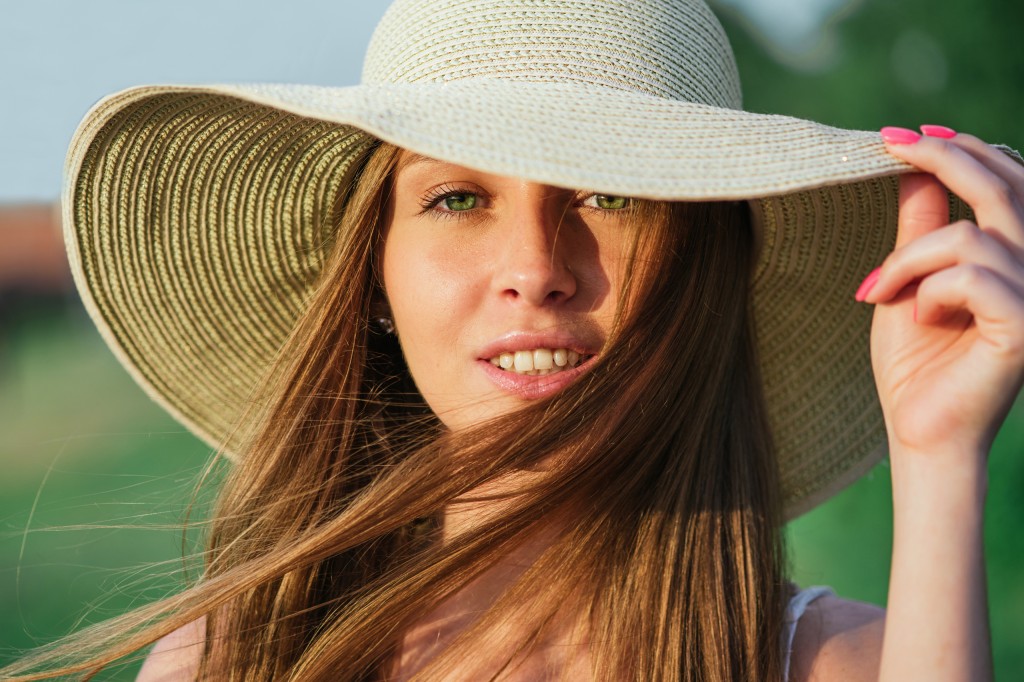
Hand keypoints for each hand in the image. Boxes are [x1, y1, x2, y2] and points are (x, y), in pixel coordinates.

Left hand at [860, 126, 1023, 459]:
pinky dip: (927, 291)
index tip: (901, 134)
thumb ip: (922, 227)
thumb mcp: (910, 282)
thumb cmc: (915, 364)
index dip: (963, 150)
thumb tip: (916, 167)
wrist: (919, 431)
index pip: (1008, 182)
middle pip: (1004, 188)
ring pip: (971, 236)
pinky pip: (969, 277)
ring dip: (909, 259)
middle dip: (944, 157)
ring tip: (879, 291)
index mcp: (1019, 256)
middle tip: (890, 144)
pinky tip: (917, 318)